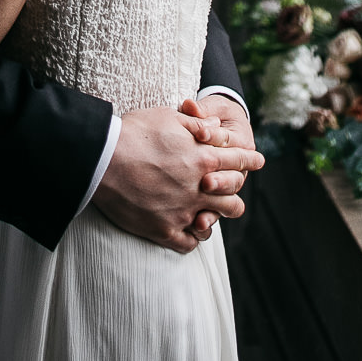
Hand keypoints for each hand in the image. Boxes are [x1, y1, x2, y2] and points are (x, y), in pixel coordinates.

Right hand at [93, 106, 261, 253]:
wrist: (101, 160)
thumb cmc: (134, 132)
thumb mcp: (168, 117)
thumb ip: (197, 125)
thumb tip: (216, 128)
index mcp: (202, 159)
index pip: (236, 160)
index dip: (250, 159)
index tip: (259, 160)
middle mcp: (198, 189)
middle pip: (232, 198)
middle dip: (236, 190)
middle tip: (235, 188)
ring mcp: (182, 213)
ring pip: (213, 223)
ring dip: (216, 217)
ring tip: (214, 213)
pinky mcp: (164, 231)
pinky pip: (189, 242)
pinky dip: (192, 236)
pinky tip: (191, 229)